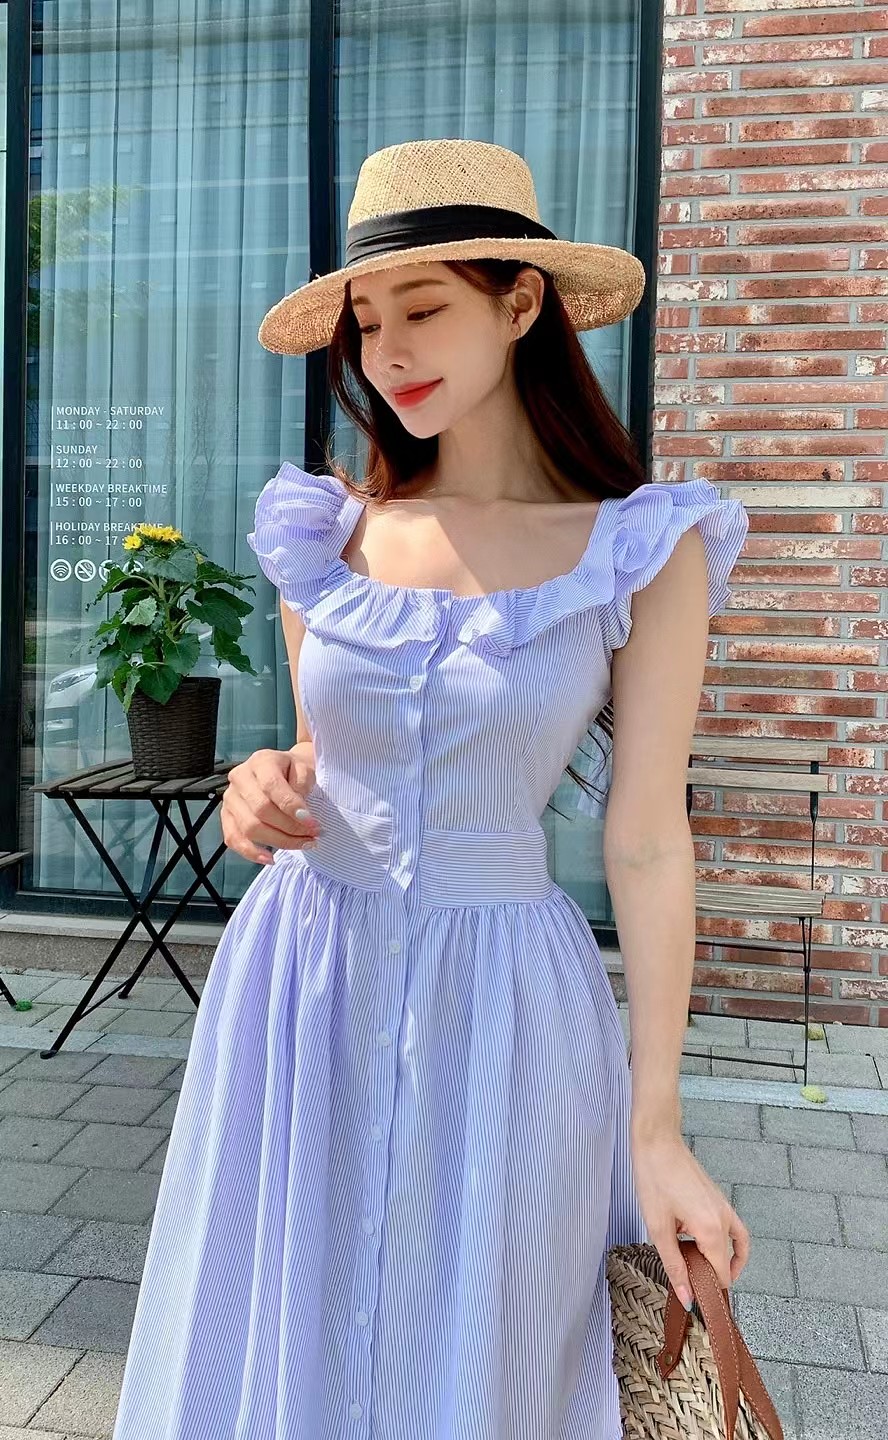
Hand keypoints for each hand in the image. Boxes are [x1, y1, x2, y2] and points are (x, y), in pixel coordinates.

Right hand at [221, 746, 320, 864]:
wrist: (283, 770)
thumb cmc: (294, 771)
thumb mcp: (304, 769)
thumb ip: (302, 784)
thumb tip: (298, 812)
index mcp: (260, 761)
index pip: (272, 786)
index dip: (292, 808)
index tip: (313, 823)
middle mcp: (240, 778)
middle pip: (261, 810)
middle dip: (290, 828)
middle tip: (312, 836)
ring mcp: (230, 798)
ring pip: (249, 827)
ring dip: (279, 842)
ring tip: (303, 844)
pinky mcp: (226, 816)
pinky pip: (233, 838)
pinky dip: (251, 853)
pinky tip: (270, 859)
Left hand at [630, 1129, 749, 1308]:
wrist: (658, 1142)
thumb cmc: (654, 1179)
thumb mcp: (658, 1228)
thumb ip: (674, 1266)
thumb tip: (687, 1297)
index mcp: (711, 1230)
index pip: (720, 1276)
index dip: (708, 1293)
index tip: (692, 1302)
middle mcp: (724, 1220)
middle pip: (726, 1263)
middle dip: (709, 1278)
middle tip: (687, 1286)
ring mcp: (725, 1208)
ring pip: (732, 1247)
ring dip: (718, 1262)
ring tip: (695, 1271)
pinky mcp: (719, 1199)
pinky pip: (734, 1229)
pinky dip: (728, 1244)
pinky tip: (708, 1247)